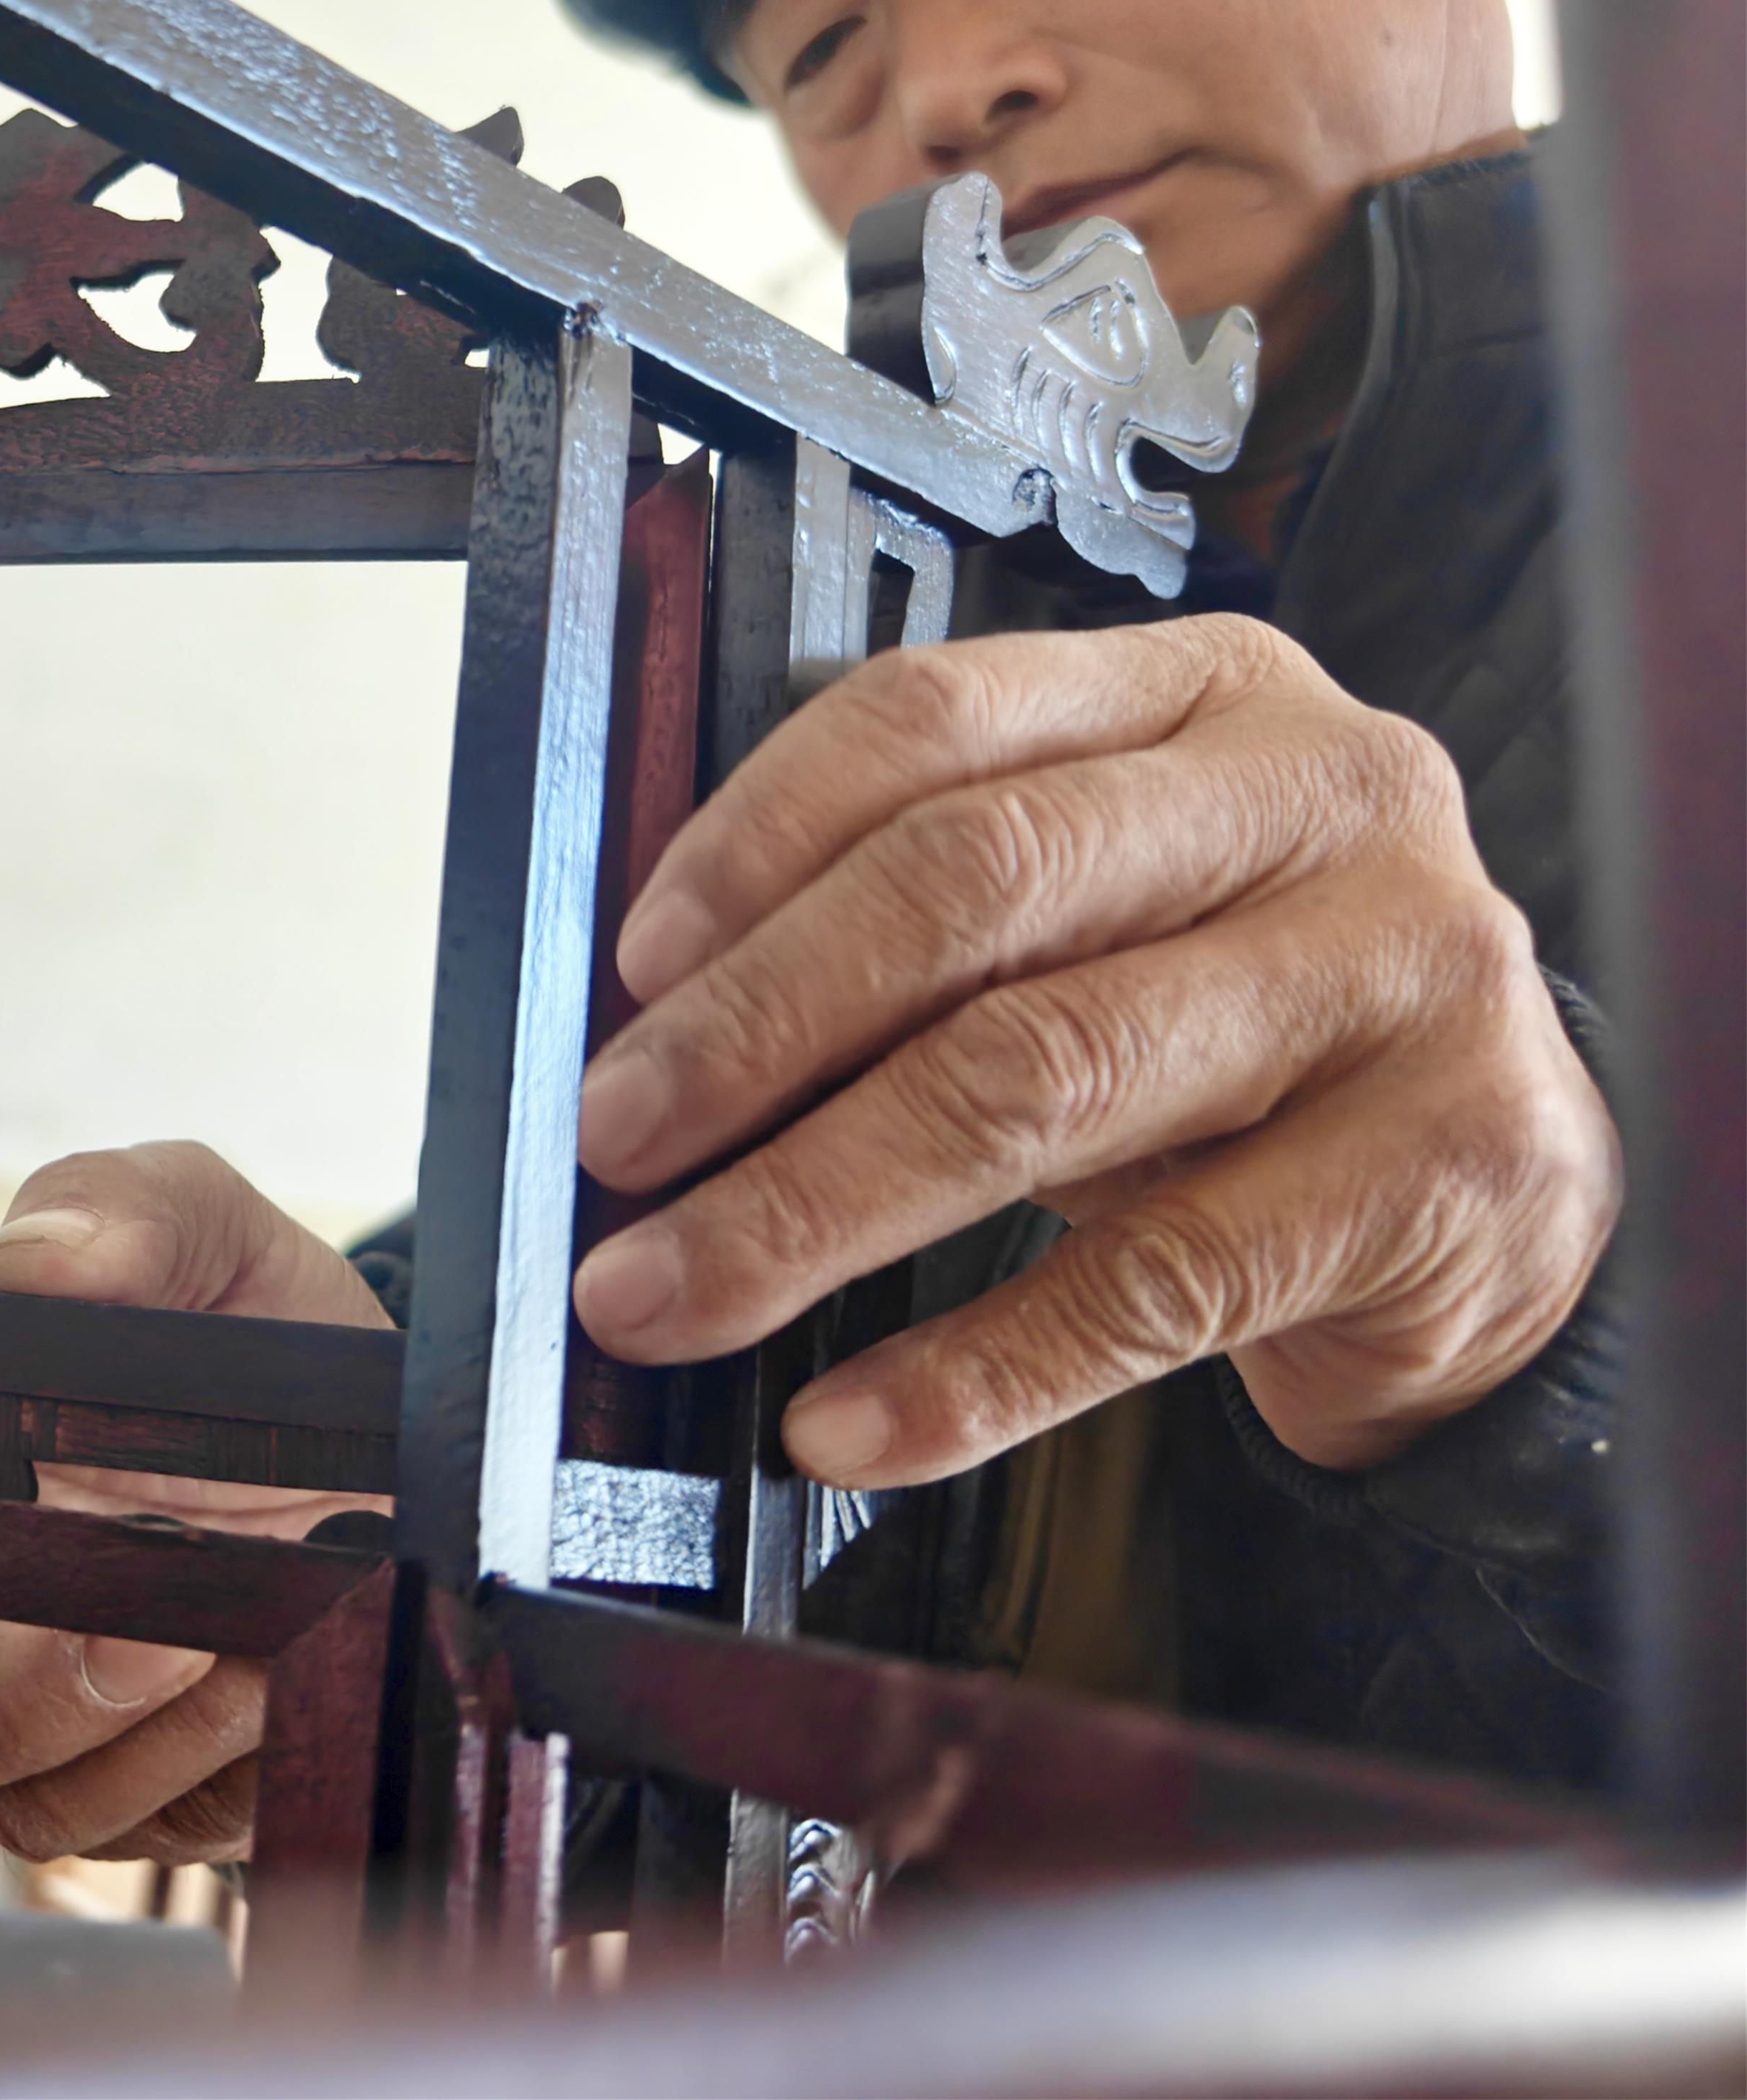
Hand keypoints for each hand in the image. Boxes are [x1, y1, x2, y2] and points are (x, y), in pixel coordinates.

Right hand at [0, 1141, 387, 1864]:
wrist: (400, 1448)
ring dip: (94, 1722)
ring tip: (205, 1627)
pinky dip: (180, 1764)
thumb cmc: (253, 1334)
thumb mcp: (206, 1233)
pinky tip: (257, 1674)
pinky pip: (116, 1823)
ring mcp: (36, 1728)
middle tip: (79, 1624)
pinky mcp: (139, 1795)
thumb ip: (117, 1210)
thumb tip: (28, 1267)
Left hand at [568, 615, 1617, 1487]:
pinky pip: (1151, 1285)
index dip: (754, 842)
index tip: (631, 971)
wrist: (1498, 1180)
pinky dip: (971, 1370)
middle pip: (976, 889)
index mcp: (1204, 692)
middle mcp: (1322, 798)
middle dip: (756, 1032)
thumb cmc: (1245, 1023)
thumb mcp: (1098, 914)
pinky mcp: (1443, 1167)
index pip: (933, 718)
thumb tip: (653, 1027)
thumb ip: (917, 914)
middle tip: (614, 1142)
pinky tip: (846, 1421)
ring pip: (1042, 1078)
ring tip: (672, 1291)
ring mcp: (1402, 975)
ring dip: (813, 1206)